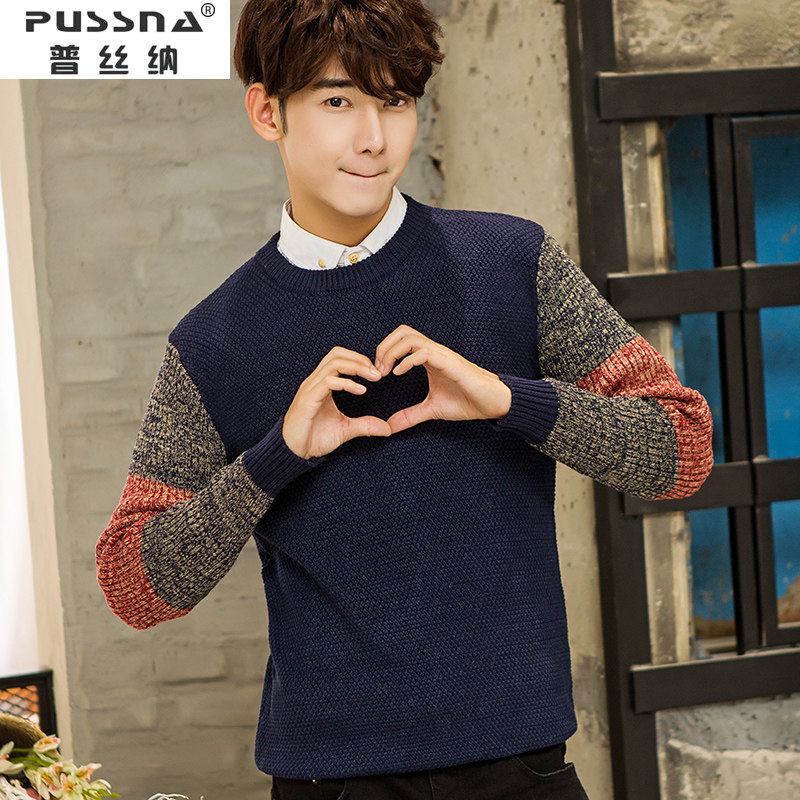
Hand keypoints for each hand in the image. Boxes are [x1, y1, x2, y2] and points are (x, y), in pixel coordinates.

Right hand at [282, 346, 390, 458]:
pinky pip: (328, 382)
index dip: (359, 360)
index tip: (377, 373)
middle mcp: (315, 381)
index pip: (339, 358)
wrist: (294, 453)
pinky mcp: (308, 399)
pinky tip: (362, 391)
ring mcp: (310, 388)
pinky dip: (347, 383)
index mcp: (322, 383)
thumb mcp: (346, 430)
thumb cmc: (314, 439)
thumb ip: (365, 425)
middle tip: (378, 373)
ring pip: (333, 363)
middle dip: (360, 359)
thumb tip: (386, 428)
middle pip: (336, 354)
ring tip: (374, 377)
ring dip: (357, 367)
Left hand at [374, 324, 511, 433]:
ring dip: (392, 352)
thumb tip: (389, 427)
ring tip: (386, 372)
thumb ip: (410, 416)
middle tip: (377, 370)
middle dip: (384, 347)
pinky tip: (398, 374)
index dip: (384, 352)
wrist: (492, 403)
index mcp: (428, 357)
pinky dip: (407, 361)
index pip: (400, 340)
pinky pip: (424, 352)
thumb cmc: (466, 401)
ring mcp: (442, 355)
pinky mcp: (450, 363)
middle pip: (402, 331)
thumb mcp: (432, 409)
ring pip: (411, 338)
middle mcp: (434, 351)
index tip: (376, 374)